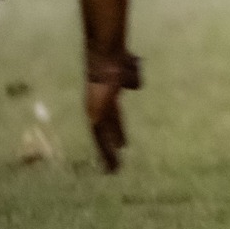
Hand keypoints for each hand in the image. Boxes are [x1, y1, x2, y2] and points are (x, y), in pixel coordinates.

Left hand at [85, 52, 140, 172]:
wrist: (108, 58)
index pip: (111, 119)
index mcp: (106, 98)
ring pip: (101, 139)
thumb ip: (131, 78)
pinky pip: (101, 138)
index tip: (123, 145)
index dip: (117, 132)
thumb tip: (134, 87)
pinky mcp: (96, 117)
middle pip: (103, 132)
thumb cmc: (119, 60)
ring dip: (108, 155)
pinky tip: (110, 163)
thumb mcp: (130, 71)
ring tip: (113, 170)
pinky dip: (106, 152)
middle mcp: (97, 108)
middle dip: (108, 148)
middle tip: (114, 164)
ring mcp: (95, 113)